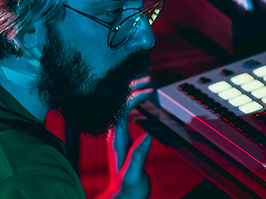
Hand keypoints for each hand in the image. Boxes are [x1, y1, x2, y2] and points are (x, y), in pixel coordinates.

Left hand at [97, 76, 153, 198]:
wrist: (123, 197)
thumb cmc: (128, 187)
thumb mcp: (133, 173)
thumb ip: (138, 155)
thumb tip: (146, 135)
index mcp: (116, 139)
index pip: (122, 110)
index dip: (134, 97)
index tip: (150, 90)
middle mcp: (115, 133)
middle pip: (119, 103)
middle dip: (132, 88)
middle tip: (147, 78)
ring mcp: (119, 134)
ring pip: (122, 106)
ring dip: (132, 92)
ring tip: (145, 82)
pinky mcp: (124, 137)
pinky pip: (126, 112)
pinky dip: (134, 101)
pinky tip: (142, 98)